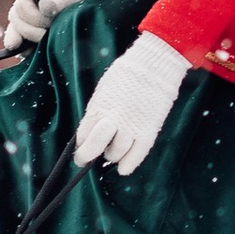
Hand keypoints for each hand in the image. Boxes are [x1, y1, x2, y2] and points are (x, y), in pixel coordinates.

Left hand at [73, 30, 190, 174]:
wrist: (154, 65)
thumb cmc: (127, 74)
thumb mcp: (105, 89)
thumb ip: (98, 110)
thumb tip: (91, 129)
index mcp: (100, 107)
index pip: (83, 133)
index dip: (80, 144)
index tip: (80, 148)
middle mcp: (113, 119)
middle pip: (94, 146)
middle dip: (86, 156)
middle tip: (84, 160)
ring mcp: (131, 127)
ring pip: (115, 153)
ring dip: (111, 156)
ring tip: (112, 151)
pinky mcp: (148, 132)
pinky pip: (136, 156)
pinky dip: (127, 165)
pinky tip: (123, 168)